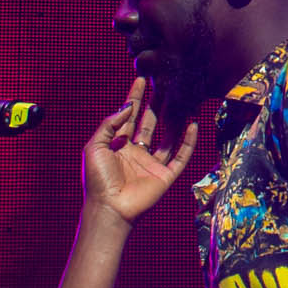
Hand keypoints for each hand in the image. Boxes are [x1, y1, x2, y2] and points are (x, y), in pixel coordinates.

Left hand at [81, 78, 198, 223]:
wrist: (109, 208)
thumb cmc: (97, 179)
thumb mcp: (94, 146)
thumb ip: (109, 124)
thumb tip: (128, 106)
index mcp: (118, 145)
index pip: (129, 116)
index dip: (135, 98)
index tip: (141, 79)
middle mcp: (136, 152)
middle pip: (150, 122)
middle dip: (156, 103)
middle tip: (165, 82)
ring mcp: (151, 163)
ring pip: (168, 136)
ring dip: (175, 119)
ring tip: (182, 98)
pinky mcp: (165, 175)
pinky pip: (181, 155)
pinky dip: (188, 141)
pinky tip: (193, 124)